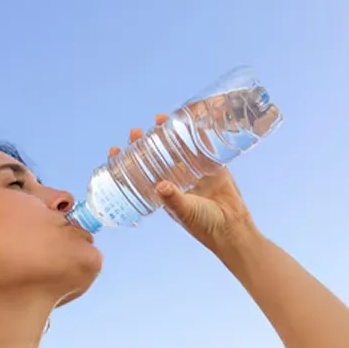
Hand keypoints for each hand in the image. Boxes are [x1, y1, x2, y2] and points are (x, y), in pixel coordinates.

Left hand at [109, 114, 258, 251]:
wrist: (232, 227)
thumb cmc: (204, 225)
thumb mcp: (185, 211)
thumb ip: (174, 199)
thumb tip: (161, 186)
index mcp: (164, 191)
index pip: (140, 173)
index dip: (127, 162)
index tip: (116, 150)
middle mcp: (176, 179)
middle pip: (156, 156)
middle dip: (145, 143)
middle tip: (136, 132)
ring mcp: (194, 170)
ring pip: (177, 147)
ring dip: (168, 133)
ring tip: (159, 119)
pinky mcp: (213, 165)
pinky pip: (203, 146)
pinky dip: (197, 133)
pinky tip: (189, 119)